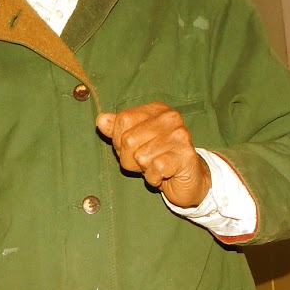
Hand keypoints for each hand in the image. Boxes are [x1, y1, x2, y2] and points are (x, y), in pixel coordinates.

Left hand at [95, 102, 211, 207]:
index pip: (123, 119)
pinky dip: (154, 178)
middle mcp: (170, 117)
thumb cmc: (158, 158)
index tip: (134, 148)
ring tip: (157, 166)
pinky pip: (155, 168)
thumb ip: (117, 130)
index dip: (120, 141)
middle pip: (128, 139)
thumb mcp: (133, 142)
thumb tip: (101, 120)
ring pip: (140, 157)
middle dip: (130, 158)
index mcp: (156, 109)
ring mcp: (180, 136)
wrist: (188, 179)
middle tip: (146, 161)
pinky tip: (163, 175)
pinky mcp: (186, 155)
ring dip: (144, 169)